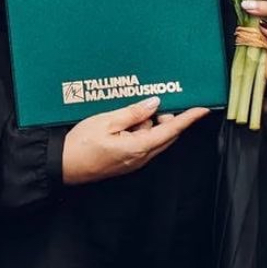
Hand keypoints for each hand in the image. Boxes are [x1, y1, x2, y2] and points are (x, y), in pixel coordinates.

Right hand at [62, 97, 209, 185]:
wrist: (64, 166)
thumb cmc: (81, 144)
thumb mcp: (106, 121)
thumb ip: (133, 113)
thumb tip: (154, 104)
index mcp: (139, 147)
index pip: (171, 130)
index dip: (187, 119)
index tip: (202, 109)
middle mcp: (141, 158)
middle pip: (166, 135)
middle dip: (167, 118)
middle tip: (156, 102)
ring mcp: (135, 162)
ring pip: (155, 139)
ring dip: (151, 124)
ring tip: (130, 113)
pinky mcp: (128, 162)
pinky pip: (144, 144)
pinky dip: (142, 131)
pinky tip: (126, 123)